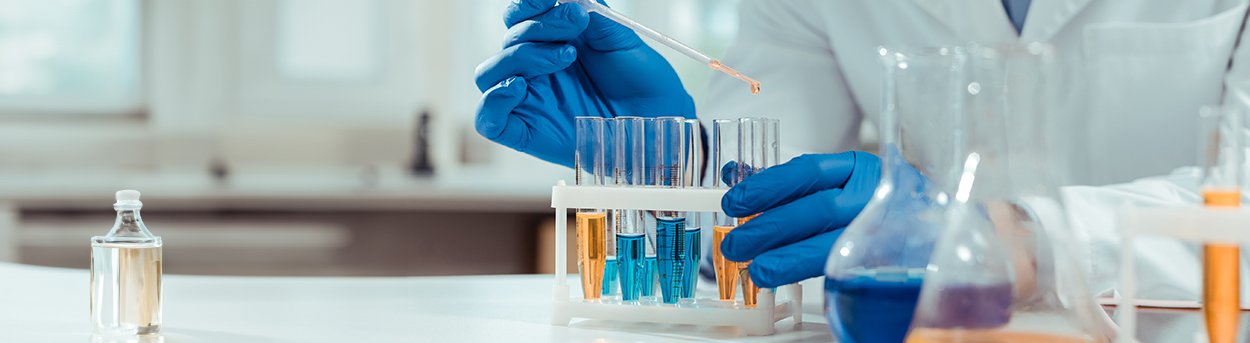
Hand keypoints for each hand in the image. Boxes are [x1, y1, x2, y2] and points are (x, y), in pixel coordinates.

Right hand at [474, 0, 694, 167]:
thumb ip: (590, 13)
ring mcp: (528, 100)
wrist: (659, 118)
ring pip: (490, 73)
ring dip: (521, 56)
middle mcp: (534, 69)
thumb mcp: (619, 37)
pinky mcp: (525, 131)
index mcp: (551, 41)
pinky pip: (488, 119)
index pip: (519, 17)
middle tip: (576, 23)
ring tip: (565, 55)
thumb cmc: (642, 80)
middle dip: (540, 26)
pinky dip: (493, 101)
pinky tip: (517, 87)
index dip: (527, 3)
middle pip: (508, 41)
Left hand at [719, 151, 881, 287]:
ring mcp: (881, 229)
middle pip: (816, 210)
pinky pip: (841, 266)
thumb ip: (786, 180)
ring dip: (786, 258)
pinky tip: (781, 275)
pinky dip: (805, 271)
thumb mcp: (833, 180)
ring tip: (756, 268)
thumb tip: (733, 174)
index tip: (735, 200)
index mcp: (858, 169)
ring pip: (830, 243)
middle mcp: (872, 197)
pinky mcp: (883, 259)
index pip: (808, 172)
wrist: (920, 224)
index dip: (767, 186)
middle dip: (769, 228)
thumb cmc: (866, 201)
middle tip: (735, 243)